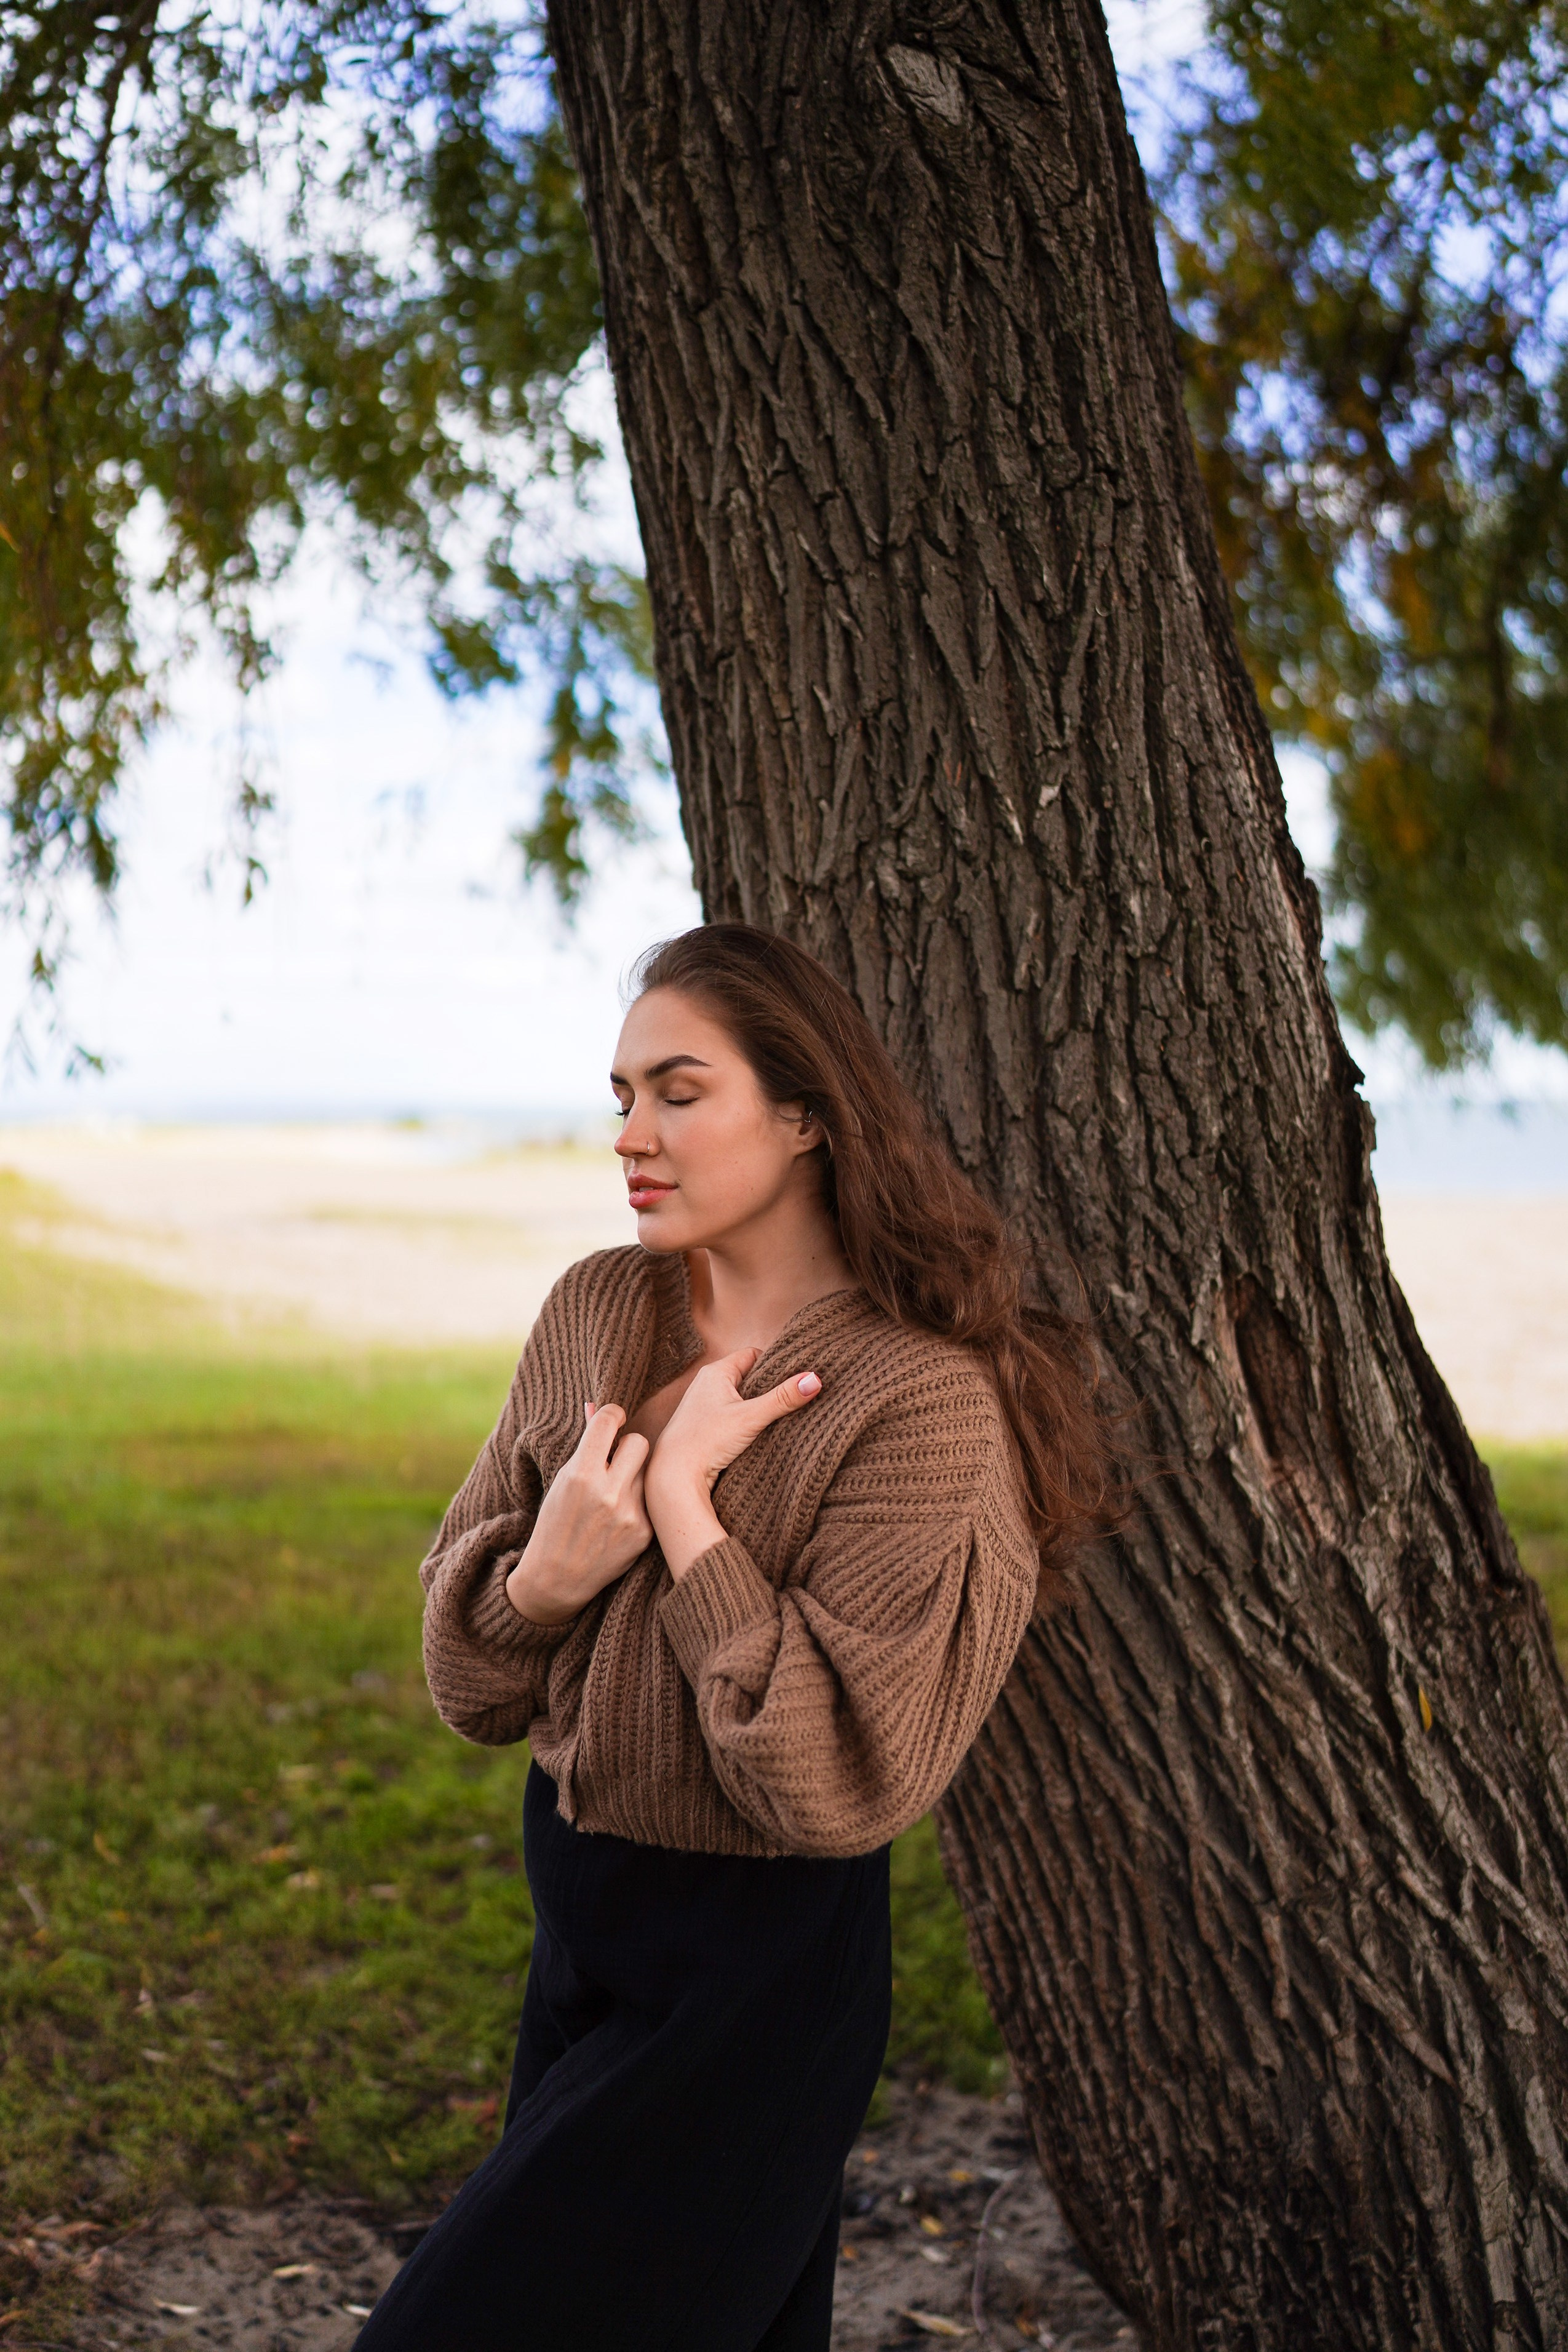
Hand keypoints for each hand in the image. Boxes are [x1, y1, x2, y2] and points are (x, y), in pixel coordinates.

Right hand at [506, 1403, 650, 1626]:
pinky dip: (638, 1503)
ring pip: (649, 1470)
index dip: (612, 1414)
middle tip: (617, 1459)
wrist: (557, 1578)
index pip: (608, 1421)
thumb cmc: (555, 1523)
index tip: (613, 1419)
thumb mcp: (562, 1480)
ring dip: (635, 1475)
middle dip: (628, 1446)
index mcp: (581, 1474)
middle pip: (639, 1442)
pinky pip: (651, 1500)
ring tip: (616, 1492)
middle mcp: (608, 1492)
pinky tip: (620, 1518)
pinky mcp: (644, 1533)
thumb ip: (585, 1446)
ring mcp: (630, 1514)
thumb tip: (596, 1407)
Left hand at [644, 1348, 821, 1579]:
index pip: (753, 1355)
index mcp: (715, 1372)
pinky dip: (746, 1420)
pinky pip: (732, 1414)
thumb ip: (783, 1398)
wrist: (674, 1476)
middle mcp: (706, 1384)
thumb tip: (815, 1379)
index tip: (795, 1376)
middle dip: (769, 1386)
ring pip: (740, 1397)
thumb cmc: (706, 1442)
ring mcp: (703, 1406)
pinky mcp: (703, 1426)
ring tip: (779, 1415)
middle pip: (748, 1376)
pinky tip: (757, 1433)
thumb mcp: (750, 1418)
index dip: (775, 1363)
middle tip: (793, 1396)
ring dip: (757, 1406)